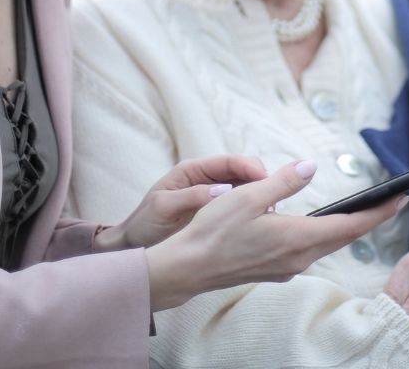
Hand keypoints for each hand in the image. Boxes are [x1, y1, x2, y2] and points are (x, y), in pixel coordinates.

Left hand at [94, 154, 268, 252]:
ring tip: (272, 215)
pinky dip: (253, 213)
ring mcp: (213, 196)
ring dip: (259, 198)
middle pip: (243, 172)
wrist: (134, 246)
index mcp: (192, 171)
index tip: (267, 181)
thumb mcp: (164, 208)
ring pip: (245, 190)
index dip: (251, 168)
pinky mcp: (216, 215)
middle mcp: (206, 180)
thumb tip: (222, 190)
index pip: (229, 162)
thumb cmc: (145, 224)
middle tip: (274, 201)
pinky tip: (262, 226)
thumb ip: (191, 197)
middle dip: (261, 182)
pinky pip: (240, 209)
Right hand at [144, 159, 407, 310]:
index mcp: (297, 237)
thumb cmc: (215, 230)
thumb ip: (283, 182)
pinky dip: (322, 234)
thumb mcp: (249, 195)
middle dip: (368, 219)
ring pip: (325, 245)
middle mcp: (298, 257)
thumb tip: (310, 167)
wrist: (190, 266)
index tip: (402, 199)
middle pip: (343, 237)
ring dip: (345, 228)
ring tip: (359, 210)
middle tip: (389, 201)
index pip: (350, 226)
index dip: (379, 212)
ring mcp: (286, 266)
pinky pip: (308, 249)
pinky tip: (316, 224)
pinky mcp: (274, 268)